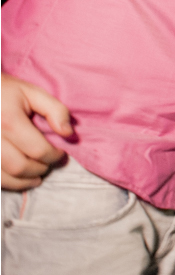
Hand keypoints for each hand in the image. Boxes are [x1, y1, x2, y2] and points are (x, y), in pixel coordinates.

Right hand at [2, 73, 73, 189]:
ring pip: (4, 178)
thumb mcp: (32, 92)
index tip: (60, 153)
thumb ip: (55, 110)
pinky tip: (19, 177)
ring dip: (25, 180)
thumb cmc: (5, 91)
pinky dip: (9, 182)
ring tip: (37, 174)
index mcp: (7, 120)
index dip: (54, 155)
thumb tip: (68, 133)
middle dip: (40, 169)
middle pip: (20, 167)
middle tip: (49, 163)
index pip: (38, 150)